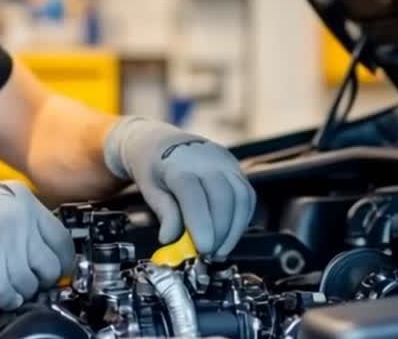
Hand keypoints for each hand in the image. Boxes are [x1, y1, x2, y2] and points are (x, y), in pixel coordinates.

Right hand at [0, 180, 75, 309]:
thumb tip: (40, 246)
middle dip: (43, 278)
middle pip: (52, 264)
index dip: (60, 259)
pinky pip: (12, 297)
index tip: (57, 268)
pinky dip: (5, 300)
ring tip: (3, 284)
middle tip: (29, 280)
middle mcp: (19, 222)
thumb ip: (17, 218)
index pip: (61, 237)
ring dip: (21, 290)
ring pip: (33, 285)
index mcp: (20, 199)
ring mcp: (6, 248)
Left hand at [104, 116, 255, 258]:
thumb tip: (171, 239)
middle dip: (221, 231)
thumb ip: (165, 213)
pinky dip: (242, 219)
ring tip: (220, 250)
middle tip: (210, 254)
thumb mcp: (150, 189)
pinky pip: (247, 195)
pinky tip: (229, 235)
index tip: (202, 248)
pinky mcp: (235, 167)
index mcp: (178, 164)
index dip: (201, 223)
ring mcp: (224, 162)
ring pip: (241, 197)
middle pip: (223, 196)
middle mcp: (206, 159)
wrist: (160, 141)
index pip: (194, 194)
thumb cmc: (153, 167)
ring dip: (234, 229)